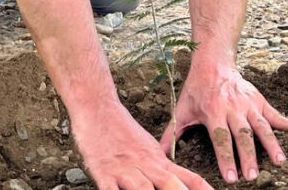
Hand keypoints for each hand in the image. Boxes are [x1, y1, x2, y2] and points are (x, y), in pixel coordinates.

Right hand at [73, 101, 213, 189]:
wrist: (97, 107)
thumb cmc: (121, 130)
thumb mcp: (148, 147)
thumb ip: (163, 165)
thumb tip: (179, 182)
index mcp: (159, 160)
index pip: (189, 178)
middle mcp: (145, 165)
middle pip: (170, 185)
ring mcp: (124, 169)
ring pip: (142, 189)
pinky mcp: (103, 172)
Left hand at [159, 61, 287, 183]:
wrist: (213, 62)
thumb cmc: (196, 90)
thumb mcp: (181, 110)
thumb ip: (171, 134)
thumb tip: (160, 155)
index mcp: (213, 112)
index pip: (221, 139)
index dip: (226, 158)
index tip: (231, 177)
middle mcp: (233, 108)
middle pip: (243, 136)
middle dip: (248, 157)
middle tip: (253, 176)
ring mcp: (249, 104)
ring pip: (262, 126)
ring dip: (271, 144)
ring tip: (279, 162)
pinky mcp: (260, 101)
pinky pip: (276, 114)